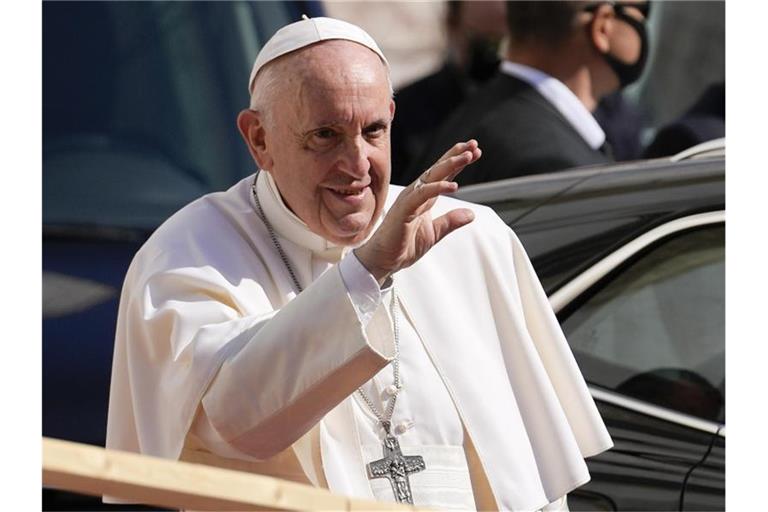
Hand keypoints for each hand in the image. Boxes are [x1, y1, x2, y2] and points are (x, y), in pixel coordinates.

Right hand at [355, 140, 481, 283]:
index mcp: (424, 197)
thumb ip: (451, 221)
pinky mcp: (404, 209)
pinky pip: (422, 195)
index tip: (475, 151)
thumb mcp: (434, 233)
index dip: (458, 162)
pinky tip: (453, 185)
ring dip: (450, 165)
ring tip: (467, 157)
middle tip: (474, 145)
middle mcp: (416, 193)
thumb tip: (471, 214)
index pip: (443, 174)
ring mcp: (409, 199)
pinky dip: (437, 188)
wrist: (383, 260)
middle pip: (438, 169)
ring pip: (431, 176)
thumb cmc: (403, 245)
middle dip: (456, 155)